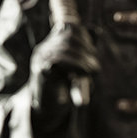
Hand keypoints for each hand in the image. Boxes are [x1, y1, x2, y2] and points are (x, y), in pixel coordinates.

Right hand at [29, 23, 98, 137]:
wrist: (47, 109)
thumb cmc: (63, 88)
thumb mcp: (77, 66)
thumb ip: (83, 50)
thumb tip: (96, 31)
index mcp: (51, 44)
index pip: (70, 28)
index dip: (84, 37)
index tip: (92, 53)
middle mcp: (44, 48)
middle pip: (70, 37)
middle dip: (87, 51)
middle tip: (94, 68)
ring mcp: (40, 59)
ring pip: (66, 48)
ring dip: (84, 61)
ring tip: (90, 72)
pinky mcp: (41, 71)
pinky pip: (58, 60)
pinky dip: (74, 66)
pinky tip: (82, 74)